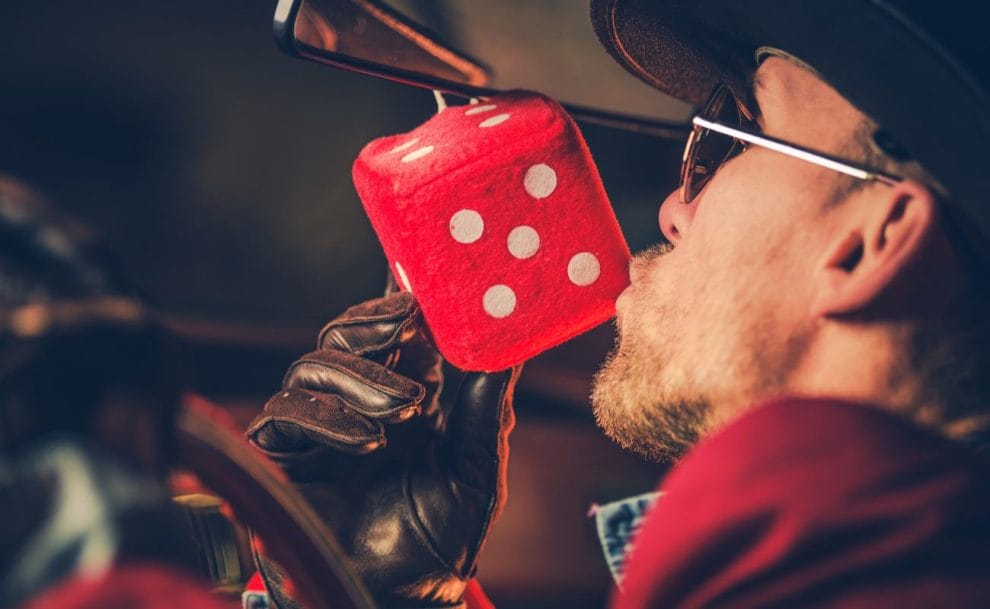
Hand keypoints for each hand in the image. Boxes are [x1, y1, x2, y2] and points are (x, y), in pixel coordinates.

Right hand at [246, 292, 520, 608]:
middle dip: (377, 321)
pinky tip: (369, 440)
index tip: (415, 271)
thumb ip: (486, 410)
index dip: (402, 297)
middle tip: (408, 323)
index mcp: (410, 394)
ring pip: (316, 363)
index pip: (398, 332)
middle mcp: (361, 401)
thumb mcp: (476, 469)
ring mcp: (320, 426)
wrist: (404, 596)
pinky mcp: (285, 454)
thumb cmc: (444, 535)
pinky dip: (326, 415)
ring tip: (405, 410)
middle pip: (347, 332)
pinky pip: (286, 410)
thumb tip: (509, 347)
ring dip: (363, 377)